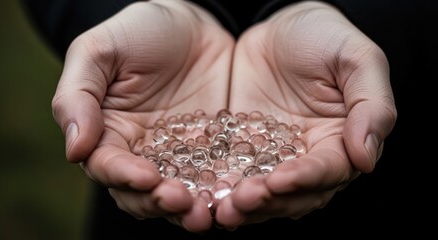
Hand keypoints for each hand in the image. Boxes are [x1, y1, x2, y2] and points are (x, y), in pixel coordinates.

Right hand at [51, 0, 233, 231]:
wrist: (191, 23)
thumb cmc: (139, 32)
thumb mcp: (99, 51)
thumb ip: (77, 96)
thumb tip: (75, 150)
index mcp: (109, 133)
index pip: (108, 166)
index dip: (124, 176)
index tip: (146, 176)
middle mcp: (143, 153)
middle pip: (143, 193)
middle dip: (160, 202)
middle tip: (181, 201)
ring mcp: (180, 155)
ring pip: (181, 194)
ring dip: (192, 209)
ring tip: (208, 214)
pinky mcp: (213, 151)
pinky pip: (217, 177)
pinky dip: (223, 192)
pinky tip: (235, 196)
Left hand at [215, 1, 396, 227]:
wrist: (279, 28)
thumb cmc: (324, 36)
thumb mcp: (356, 58)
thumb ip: (372, 105)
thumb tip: (366, 158)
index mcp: (339, 140)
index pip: (329, 171)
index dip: (307, 178)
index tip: (281, 179)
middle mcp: (306, 156)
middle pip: (294, 194)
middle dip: (270, 200)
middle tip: (243, 200)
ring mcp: (272, 155)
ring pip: (261, 191)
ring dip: (242, 204)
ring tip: (222, 209)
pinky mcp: (242, 148)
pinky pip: (231, 172)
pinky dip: (219, 187)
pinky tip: (203, 194)